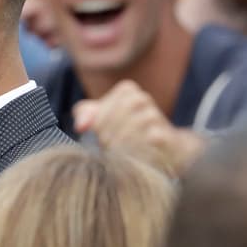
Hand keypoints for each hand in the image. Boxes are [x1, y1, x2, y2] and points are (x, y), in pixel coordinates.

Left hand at [74, 80, 206, 174]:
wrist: (166, 148)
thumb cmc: (126, 130)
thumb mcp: (102, 118)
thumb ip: (85, 115)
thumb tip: (80, 126)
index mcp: (126, 90)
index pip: (105, 106)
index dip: (97, 123)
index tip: (93, 135)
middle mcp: (143, 98)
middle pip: (117, 116)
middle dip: (106, 134)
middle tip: (103, 147)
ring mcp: (156, 115)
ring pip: (131, 128)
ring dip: (118, 143)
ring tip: (112, 153)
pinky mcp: (166, 134)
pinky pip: (147, 141)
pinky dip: (134, 150)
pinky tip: (128, 157)